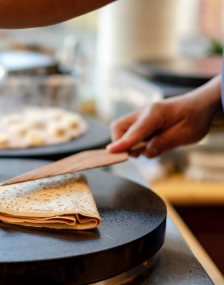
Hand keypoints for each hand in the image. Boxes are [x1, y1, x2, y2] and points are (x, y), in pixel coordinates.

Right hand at [107, 75, 221, 157]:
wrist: (200, 105)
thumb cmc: (194, 118)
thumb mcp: (185, 134)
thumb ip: (163, 143)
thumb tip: (145, 153)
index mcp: (155, 114)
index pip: (133, 131)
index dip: (122, 143)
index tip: (111, 152)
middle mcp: (143, 113)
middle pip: (118, 127)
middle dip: (120, 142)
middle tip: (137, 154)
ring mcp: (141, 116)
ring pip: (122, 130)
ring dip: (128, 143)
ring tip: (149, 148)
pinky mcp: (141, 121)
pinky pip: (130, 132)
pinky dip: (134, 141)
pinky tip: (151, 143)